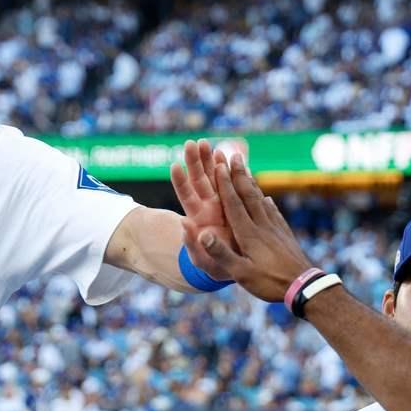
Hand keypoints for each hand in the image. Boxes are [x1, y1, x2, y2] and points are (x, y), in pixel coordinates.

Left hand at [170, 139, 236, 277]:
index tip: (175, 165)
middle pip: (199, 181)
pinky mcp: (236, 204)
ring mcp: (222, 203)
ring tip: (207, 144)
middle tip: (192, 143)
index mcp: (198, 219)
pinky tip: (228, 155)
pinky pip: (232, 183)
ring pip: (214, 178)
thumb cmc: (213, 266)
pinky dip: (230, 169)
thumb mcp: (201, 260)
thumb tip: (182, 224)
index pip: (186, 196)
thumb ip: (191, 244)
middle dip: (195, 162)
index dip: (180, 181)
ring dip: (211, 161)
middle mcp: (208, 207)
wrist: (234, 266)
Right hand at [194, 154, 314, 302]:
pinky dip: (267, 203)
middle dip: (238, 175)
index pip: (234, 204)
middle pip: (248, 195)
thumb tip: (202, 234)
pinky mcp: (285, 235)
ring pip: (261, 201)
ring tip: (246, 170)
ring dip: (252, 184)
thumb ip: (221, 253)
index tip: (218, 165)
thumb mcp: (240, 274)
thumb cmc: (269, 283)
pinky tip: (268, 199)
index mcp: (248, 234)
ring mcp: (275, 229)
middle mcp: (261, 226)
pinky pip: (274, 213)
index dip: (225, 184)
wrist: (304, 287)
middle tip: (233, 155)